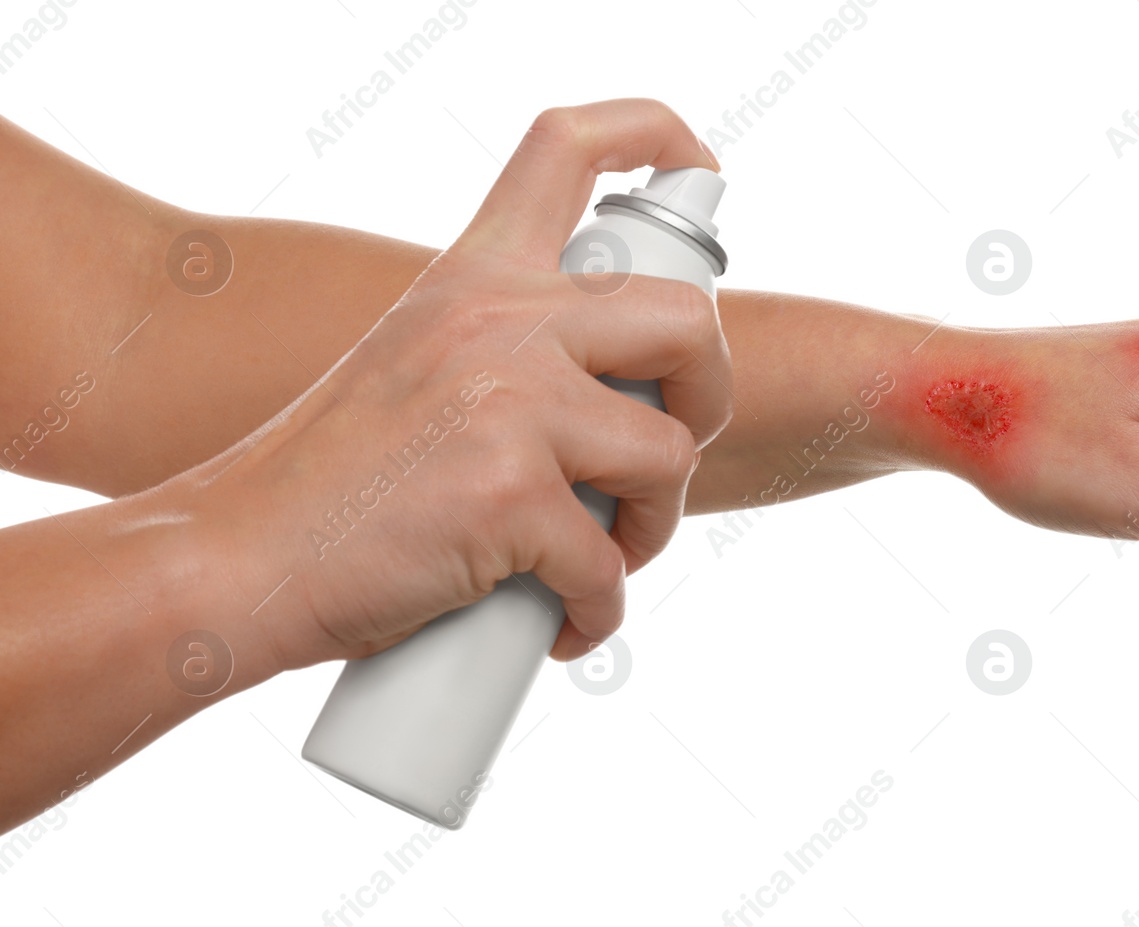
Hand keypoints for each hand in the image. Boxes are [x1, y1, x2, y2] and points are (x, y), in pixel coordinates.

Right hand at [180, 99, 730, 667]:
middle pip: (686, 323)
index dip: (656, 132)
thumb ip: (505, 348)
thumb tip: (617, 400)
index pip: (571, 144)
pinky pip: (609, 565)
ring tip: (604, 558)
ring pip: (668, 456)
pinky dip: (600, 610)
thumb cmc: (326, 479)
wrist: (234, 557)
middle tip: (669, 452)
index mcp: (473, 274)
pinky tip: (569, 624)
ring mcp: (509, 404)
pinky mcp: (510, 497)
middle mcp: (499, 320)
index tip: (700, 166)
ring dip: (653, 526)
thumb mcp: (416, 361)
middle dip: (710, 397)